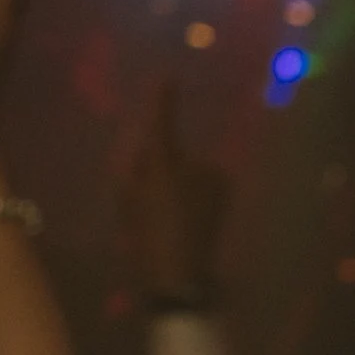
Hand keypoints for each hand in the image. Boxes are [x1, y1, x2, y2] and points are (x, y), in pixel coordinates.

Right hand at [121, 75, 227, 307]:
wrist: (181, 278)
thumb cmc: (147, 243)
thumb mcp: (129, 207)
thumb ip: (134, 174)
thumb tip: (145, 151)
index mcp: (166, 165)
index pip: (162, 125)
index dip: (162, 101)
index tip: (166, 76)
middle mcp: (195, 164)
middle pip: (173, 158)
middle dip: (161, 170)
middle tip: (148, 203)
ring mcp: (214, 180)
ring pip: (188, 174)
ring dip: (178, 187)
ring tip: (163, 220)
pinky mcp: (224, 196)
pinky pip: (202, 188)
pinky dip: (191, 199)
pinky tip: (182, 225)